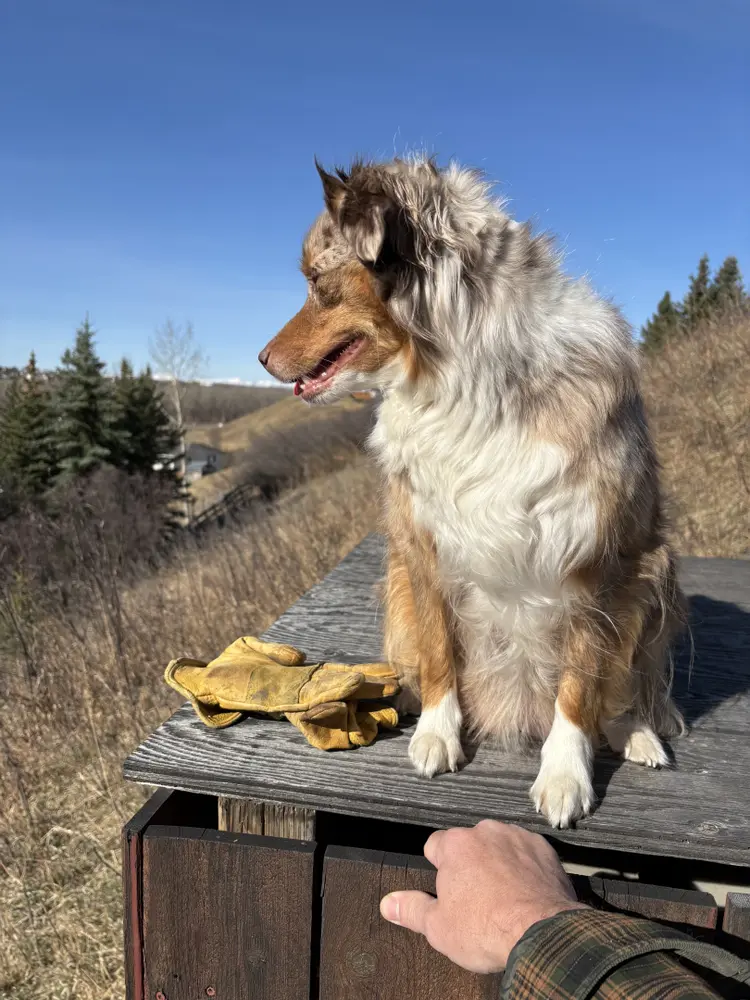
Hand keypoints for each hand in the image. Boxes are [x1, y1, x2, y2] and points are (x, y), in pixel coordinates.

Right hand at [380, 819, 585, 972]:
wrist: (541, 933)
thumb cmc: (486, 929)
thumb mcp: (439, 927)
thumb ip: (412, 909)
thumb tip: (387, 903)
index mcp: (455, 845)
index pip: (435, 845)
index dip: (439, 867)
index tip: (448, 888)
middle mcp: (485, 831)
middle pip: (469, 844)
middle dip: (471, 864)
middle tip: (477, 898)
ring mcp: (517, 836)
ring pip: (499, 845)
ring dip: (499, 862)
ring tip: (504, 896)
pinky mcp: (544, 848)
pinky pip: (528, 853)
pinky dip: (526, 867)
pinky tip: (526, 892)